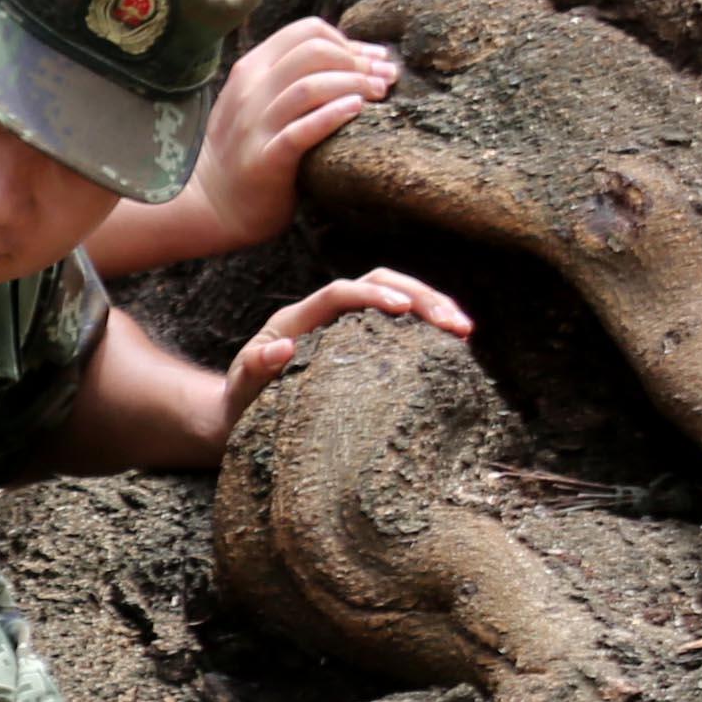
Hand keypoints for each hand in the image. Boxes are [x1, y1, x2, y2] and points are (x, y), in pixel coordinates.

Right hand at [169, 24, 407, 257]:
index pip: (306, 31)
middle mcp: (250, 91)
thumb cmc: (250, 150)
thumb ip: (293, 76)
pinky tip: (356, 111)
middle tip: (384, 80)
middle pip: (313, 52)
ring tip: (379, 95)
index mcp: (251, 69)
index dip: (347, 41)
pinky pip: (301, 131)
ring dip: (354, 85)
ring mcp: (254, 125)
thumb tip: (360, 57)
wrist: (214, 205)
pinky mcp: (264, 159)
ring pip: (309, 86)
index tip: (373, 62)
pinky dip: (333, 116)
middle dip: (357, 61)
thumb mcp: (259, 100)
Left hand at [221, 268, 474, 419]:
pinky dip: (427, 332)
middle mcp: (325, 316)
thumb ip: (253, 369)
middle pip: (378, 283)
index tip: (404, 309)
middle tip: (456, 324)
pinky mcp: (363, 347)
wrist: (238, 418)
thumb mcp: (241, 389)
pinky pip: (399, 329)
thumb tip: (280, 349)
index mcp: (297, 319)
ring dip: (432, 308)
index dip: (372, 295)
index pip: (340, 293)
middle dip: (420, 296)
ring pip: (395, 299)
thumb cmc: (240, 403)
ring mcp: (346, 328)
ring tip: (463, 332)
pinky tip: (454, 349)